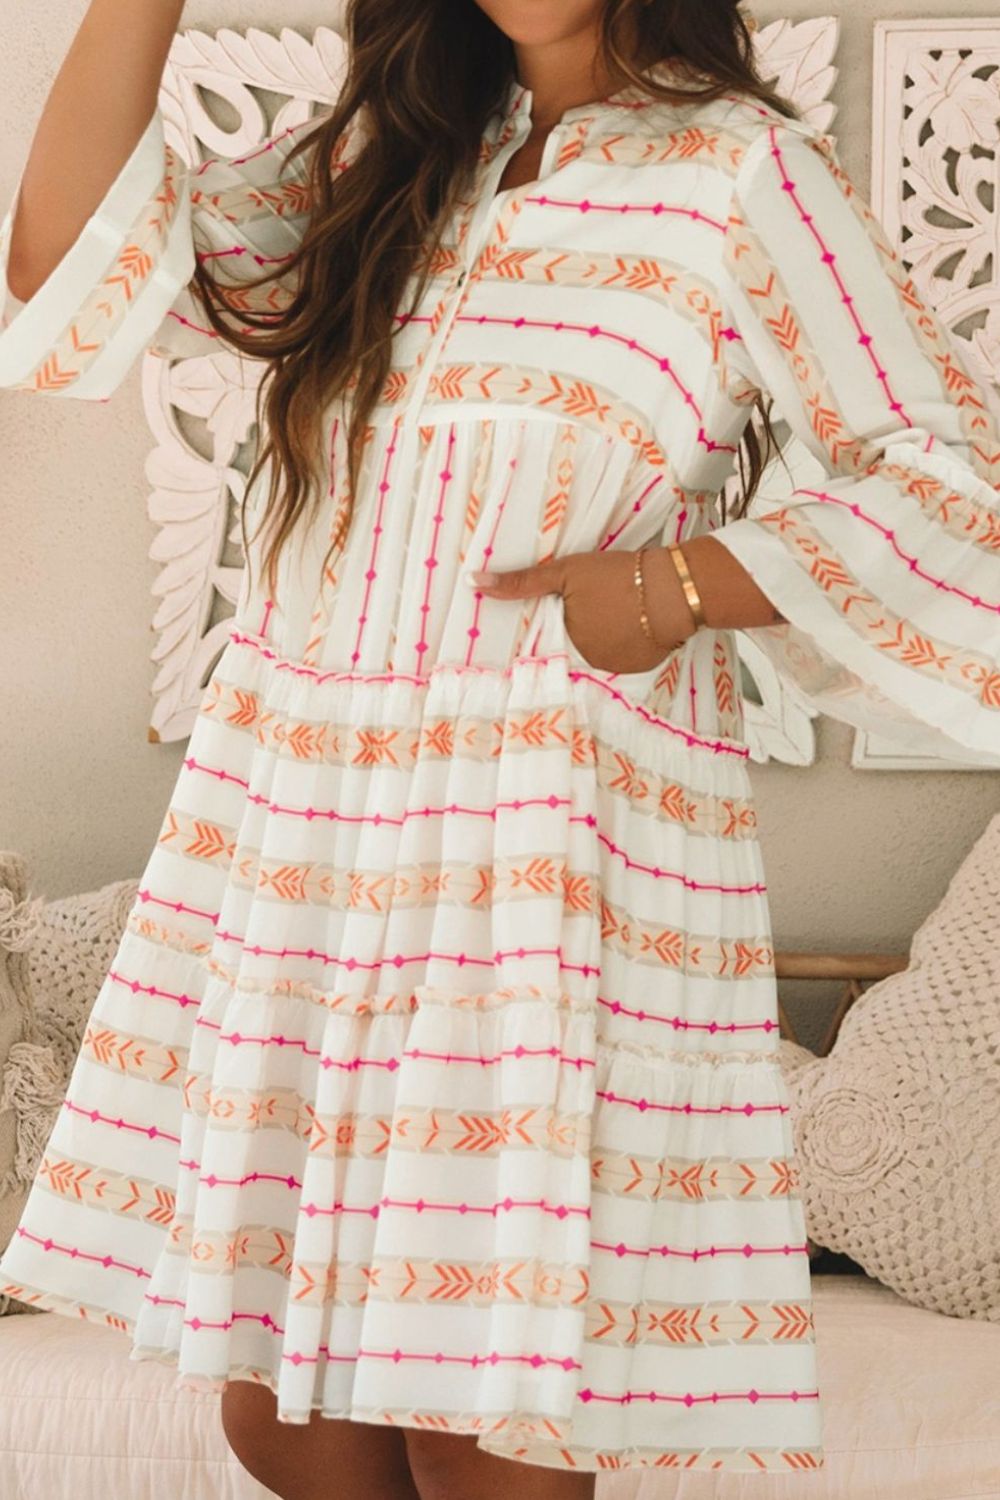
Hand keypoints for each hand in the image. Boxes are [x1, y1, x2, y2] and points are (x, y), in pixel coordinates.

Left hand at [468, 546, 698, 672]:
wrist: (675, 590)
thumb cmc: (617, 576)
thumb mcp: (566, 572)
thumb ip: (522, 583)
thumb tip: (473, 583)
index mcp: (562, 641)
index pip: (545, 636)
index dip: (554, 619)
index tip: (564, 606)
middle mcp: (584, 663)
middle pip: (572, 644)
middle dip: (580, 626)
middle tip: (598, 602)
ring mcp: (612, 669)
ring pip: (597, 651)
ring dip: (603, 635)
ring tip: (617, 609)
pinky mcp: (638, 669)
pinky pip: (622, 657)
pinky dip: (626, 643)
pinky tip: (634, 623)